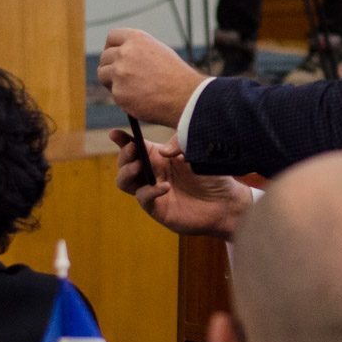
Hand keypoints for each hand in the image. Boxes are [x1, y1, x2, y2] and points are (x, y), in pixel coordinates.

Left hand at [97, 28, 204, 127]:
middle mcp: (126, 53)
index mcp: (137, 39)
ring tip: (129, 87)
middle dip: (110, 66)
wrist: (185, 96)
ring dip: (111, 81)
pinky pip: (114, 94)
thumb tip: (120, 56)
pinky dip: (123, 97)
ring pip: (103, 74)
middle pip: (105, 57)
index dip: (111, 46)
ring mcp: (120, 73)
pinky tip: (139, 99)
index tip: (113, 55)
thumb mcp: (158, 51)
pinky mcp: (119, 92)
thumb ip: (138, 50)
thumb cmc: (176, 76)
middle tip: (119, 76)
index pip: (113, 37)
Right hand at [110, 129, 254, 237]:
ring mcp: (153, 191)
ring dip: (126, 172)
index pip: (136, 146)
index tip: (115, 134)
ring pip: (124, 182)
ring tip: (139, 166)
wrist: (227, 203)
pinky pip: (143, 198)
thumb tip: (163, 151)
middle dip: (124, 154)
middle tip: (133, 149)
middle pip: (125, 163)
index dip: (123, 140)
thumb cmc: (213, 176)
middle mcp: (153, 172)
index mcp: (160, 156)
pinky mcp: (157, 208)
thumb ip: (181, 147)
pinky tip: (164, 187)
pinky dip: (150, 191)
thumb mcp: (198, 154)